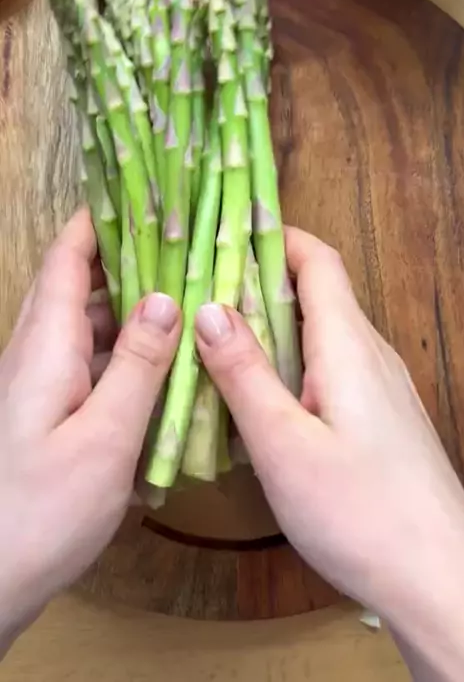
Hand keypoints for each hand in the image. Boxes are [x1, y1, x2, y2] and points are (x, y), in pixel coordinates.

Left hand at [0, 208, 180, 653]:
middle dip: (125, 258)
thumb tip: (166, 298)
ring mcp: (39, 386)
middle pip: (77, 286)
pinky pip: (87, 363)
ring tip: (184, 297)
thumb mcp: (103, 437)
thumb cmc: (43, 511)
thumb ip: (136, 365)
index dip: (98, 221)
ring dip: (128, 307)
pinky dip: (123, 352)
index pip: (67, 260)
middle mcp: (37, 355)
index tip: (142, 194)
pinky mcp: (47, 415)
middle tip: (182, 245)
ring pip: (84, 326)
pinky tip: (161, 367)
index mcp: (45, 346)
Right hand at [196, 228, 463, 681]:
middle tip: (198, 287)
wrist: (438, 579)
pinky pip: (332, 369)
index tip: (222, 230)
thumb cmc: (359, 512)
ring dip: (274, 326)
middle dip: (260, 280)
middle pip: (318, 293)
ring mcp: (381, 388)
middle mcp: (370, 354)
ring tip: (216, 336)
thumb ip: (245, 373)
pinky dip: (292, 363)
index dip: (275, 235)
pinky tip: (260, 396)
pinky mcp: (382, 419)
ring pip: (323, 334)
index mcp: (348, 344)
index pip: (318, 260)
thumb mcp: (283, 445)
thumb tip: (207, 308)